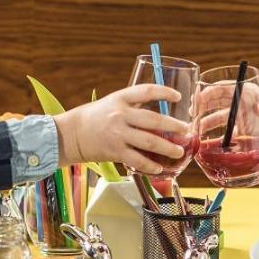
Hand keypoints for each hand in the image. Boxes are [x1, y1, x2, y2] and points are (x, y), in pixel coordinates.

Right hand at [53, 84, 190, 173]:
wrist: (71, 134)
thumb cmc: (95, 117)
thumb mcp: (113, 103)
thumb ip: (133, 105)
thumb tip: (160, 110)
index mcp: (120, 99)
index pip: (146, 90)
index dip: (164, 92)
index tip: (178, 96)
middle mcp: (120, 115)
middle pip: (154, 120)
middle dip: (174, 126)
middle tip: (186, 130)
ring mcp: (118, 134)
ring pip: (150, 142)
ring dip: (168, 148)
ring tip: (179, 152)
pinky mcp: (115, 151)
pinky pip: (137, 160)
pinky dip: (150, 166)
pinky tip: (160, 168)